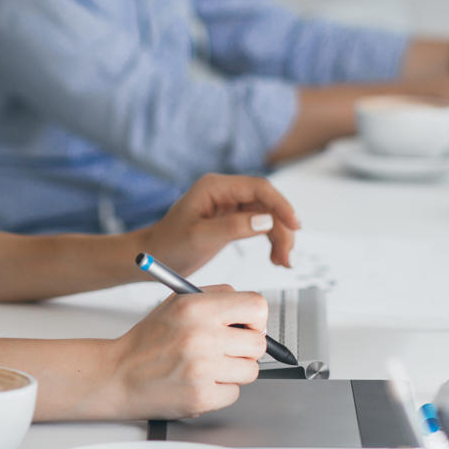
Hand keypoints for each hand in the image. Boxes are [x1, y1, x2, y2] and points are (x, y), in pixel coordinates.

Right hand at [107, 284, 267, 419]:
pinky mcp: (202, 396)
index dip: (256, 318)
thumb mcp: (177, 303)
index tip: (247, 326)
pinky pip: (234, 393)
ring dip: (234, 370)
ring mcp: (202, 368)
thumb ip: (216, 299)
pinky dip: (220, 390)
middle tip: (228, 348)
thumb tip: (255, 313)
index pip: (256, 306)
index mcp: (195, 307)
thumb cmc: (149, 340)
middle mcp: (201, 335)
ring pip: (251, 370)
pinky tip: (199, 382)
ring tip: (209, 365)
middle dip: (246, 347)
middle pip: (258, 343)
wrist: (119, 374)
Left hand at [137, 174, 300, 277]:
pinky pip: (259, 224)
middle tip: (287, 255)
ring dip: (279, 236)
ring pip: (266, 214)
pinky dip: (270, 239)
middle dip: (282, 227)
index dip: (280, 205)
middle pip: (266, 202)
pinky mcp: (231, 218)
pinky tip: (275, 257)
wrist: (154, 255)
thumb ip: (233, 228)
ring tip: (283, 262)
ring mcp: (228, 204)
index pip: (258, 188)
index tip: (294, 225)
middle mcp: (223, 191)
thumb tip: (266, 220)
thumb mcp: (200, 238)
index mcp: (214, 187)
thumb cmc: (169, 245)